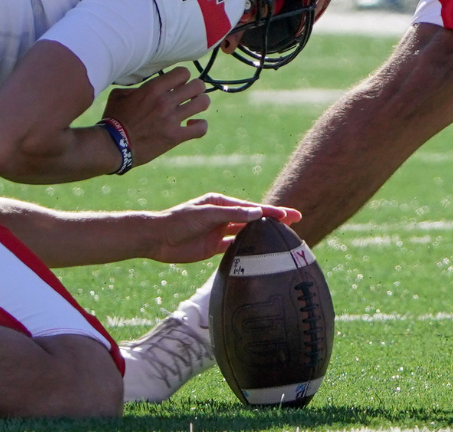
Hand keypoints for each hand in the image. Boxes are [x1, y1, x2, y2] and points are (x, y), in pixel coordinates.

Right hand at [102, 67, 209, 169]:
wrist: (113, 146)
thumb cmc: (113, 120)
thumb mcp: (119, 96)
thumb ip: (135, 88)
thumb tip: (145, 88)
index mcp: (153, 89)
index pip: (183, 73)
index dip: (183, 77)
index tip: (179, 84)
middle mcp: (165, 101)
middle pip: (197, 85)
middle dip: (196, 88)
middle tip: (190, 94)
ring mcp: (172, 119)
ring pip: (203, 103)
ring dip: (201, 103)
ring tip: (195, 107)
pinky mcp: (175, 137)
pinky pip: (200, 128)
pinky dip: (200, 125)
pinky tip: (193, 124)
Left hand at [147, 193, 300, 262]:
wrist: (157, 239)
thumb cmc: (179, 220)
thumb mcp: (206, 214)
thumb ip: (231, 214)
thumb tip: (257, 213)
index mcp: (221, 202)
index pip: (252, 207)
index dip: (272, 211)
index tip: (290, 214)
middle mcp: (222, 215)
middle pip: (253, 218)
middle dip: (273, 219)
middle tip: (295, 221)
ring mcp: (219, 231)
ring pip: (247, 232)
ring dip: (263, 233)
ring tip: (283, 236)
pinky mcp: (213, 247)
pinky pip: (235, 246)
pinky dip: (248, 248)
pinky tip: (261, 251)